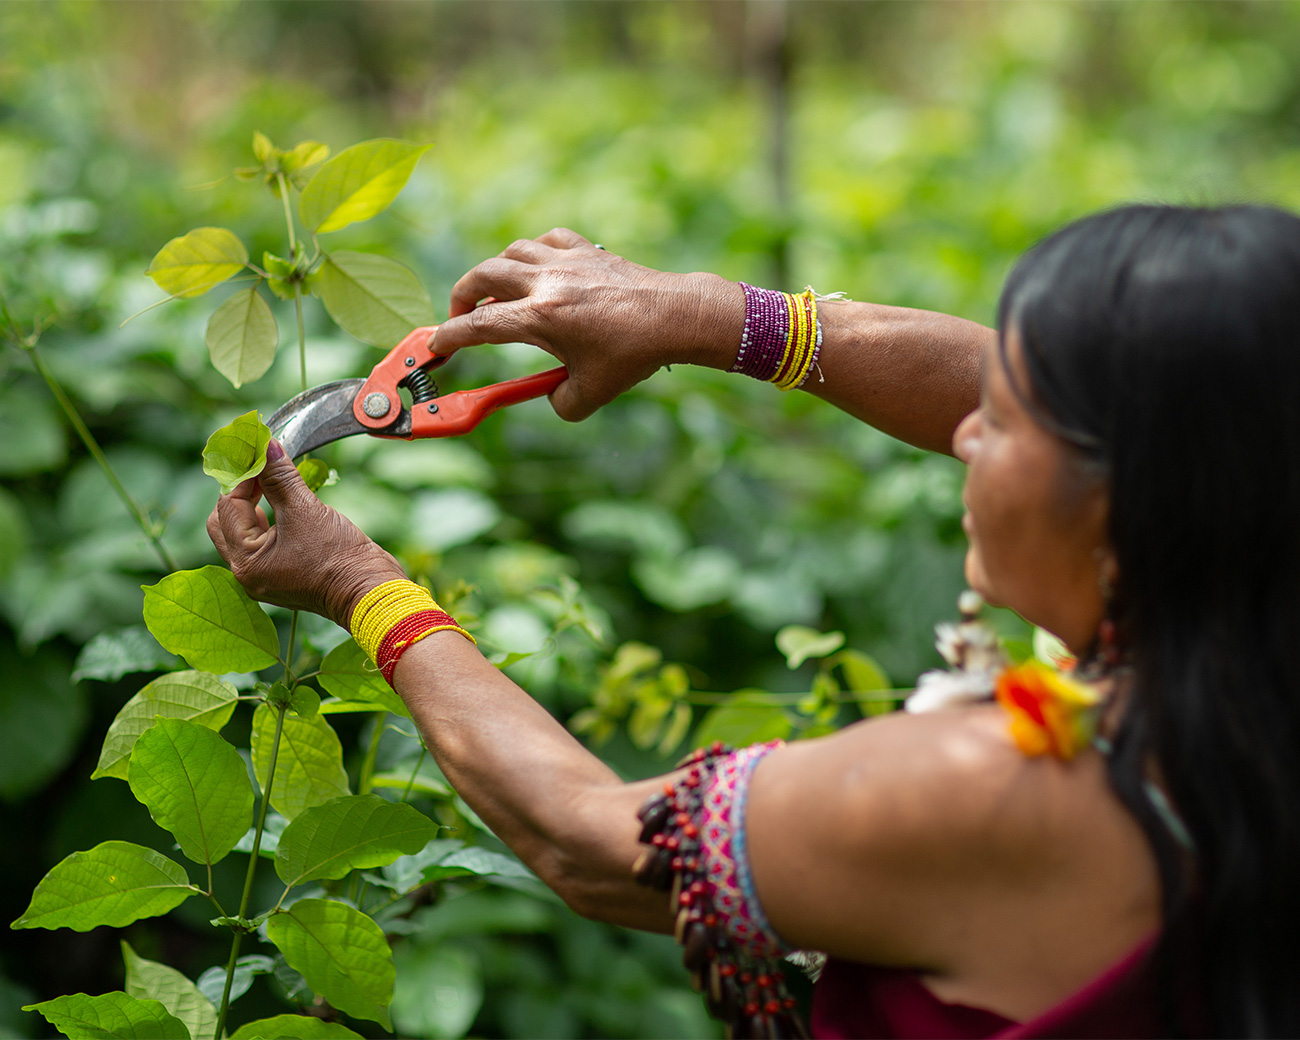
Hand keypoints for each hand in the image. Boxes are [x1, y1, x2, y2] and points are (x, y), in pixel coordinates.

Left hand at [207, 441, 405, 628]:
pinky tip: (285, 504)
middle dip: (239, 491)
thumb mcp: (306, 511)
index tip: (258, 451)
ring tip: (273, 482)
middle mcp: (247, 572)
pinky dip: (268, 519)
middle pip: (224, 522)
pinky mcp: (281, 572)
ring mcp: (264, 575)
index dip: (243, 475)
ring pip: (242, 531)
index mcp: (246, 561)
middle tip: (261, 468)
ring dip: (253, 504)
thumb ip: (280, 477)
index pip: (228, 506)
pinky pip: (262, 541)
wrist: (370, 590)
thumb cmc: (339, 558)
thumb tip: (266, 446)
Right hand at [432, 228, 743, 420]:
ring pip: (511, 253)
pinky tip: (536, 270)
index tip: (436, 347)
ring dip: (495, 273)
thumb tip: (548, 396)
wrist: (676, 317)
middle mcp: (546, 283)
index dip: (448, 338)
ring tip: (495, 295)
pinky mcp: (587, 251)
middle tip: (459, 317)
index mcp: (541, 318)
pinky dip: (532, 254)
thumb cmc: (635, 356)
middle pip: (482, 277)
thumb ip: (558, 402)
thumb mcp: (591, 394)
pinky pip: (546, 242)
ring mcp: (566, 262)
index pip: (477, 326)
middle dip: (461, 298)